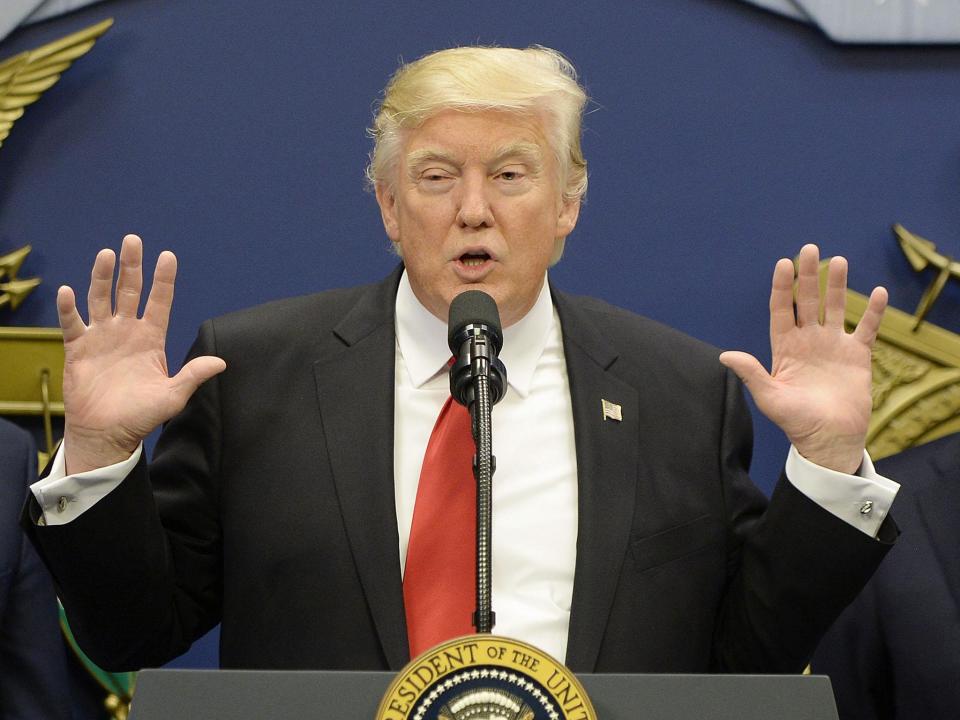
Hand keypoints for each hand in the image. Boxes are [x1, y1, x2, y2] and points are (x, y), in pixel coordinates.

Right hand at [58, 235, 225, 473]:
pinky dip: (69, 308)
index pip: (159, 302)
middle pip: (129, 291)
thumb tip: (221, 362)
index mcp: (151, 338)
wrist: (108, 433)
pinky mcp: (78, 348)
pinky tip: (68, 291)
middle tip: (133, 240)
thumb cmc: (142, 416)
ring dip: (102, 277)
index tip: (168, 256)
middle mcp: (127, 332)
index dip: (163, 280)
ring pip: (101, 299)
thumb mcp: (173, 395)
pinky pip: (72, 323)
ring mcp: (102, 337)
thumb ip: (193, 375)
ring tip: (106, 254)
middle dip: (132, 266)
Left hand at [719, 244, 886, 473]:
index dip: (781, 287)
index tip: (782, 264)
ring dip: (837, 285)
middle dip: (808, 276)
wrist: (828, 439)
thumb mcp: (769, 396)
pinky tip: (878, 292)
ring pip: (835, 307)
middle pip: (807, 301)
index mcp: (785, 348)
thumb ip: (751, 373)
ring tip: (838, 260)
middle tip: (810, 249)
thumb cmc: (795, 421)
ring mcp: (833, 346)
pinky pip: (866, 328)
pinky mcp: (857, 355)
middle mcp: (808, 341)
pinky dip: (873, 312)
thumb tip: (724, 355)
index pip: (781, 310)